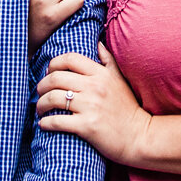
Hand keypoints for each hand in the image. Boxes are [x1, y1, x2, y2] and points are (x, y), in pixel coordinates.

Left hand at [36, 44, 150, 164]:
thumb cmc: (127, 108)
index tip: (49, 74)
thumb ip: (108, 60)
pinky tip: (43, 123)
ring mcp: (91, 107)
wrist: (139, 136)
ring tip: (41, 109)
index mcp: (101, 74)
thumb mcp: (120, 79)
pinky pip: (57, 121)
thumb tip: (97, 43)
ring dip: (40, 104)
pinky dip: (45, 122)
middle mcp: (95, 87)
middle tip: (40, 93)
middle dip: (42, 86)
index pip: (69, 59)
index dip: (53, 64)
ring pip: (52, 98)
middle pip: (55, 78)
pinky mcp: (87, 126)